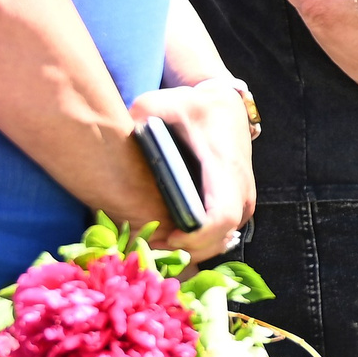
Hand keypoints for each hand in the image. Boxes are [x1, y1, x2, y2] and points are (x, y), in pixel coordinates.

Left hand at [130, 80, 256, 263]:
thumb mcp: (158, 104)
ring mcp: (244, 200)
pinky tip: (167, 239)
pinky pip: (221, 236)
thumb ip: (135, 122)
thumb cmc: (189, 107)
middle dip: (184, 252)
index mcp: (223, 166)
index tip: (167, 238)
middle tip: (147, 247)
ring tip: (153, 244)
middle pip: (219, 239)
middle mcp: (241, 189)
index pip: (220, 216)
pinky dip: (197, 244)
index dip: (195, 238)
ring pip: (220, 242)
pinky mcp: (239, 207)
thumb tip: (113, 142)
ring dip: (189, 251)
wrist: (224, 107)